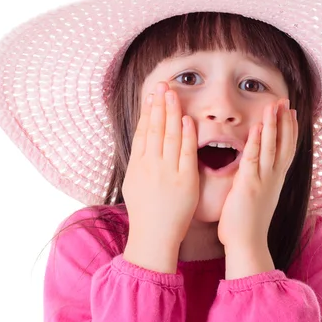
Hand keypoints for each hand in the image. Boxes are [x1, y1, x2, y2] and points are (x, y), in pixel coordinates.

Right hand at [122, 81, 198, 271]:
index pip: (143, 132)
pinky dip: (187, 135)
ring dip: (171, 113)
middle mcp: (150, 166)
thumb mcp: (134, 185)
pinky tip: (187, 120)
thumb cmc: (146, 214)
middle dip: (158, 105)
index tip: (151, 95)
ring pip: (169, 136)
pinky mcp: (184, 181)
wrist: (154, 237)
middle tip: (162, 84)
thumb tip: (142, 145)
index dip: (147, 111)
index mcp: (137, 166)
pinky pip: (186, 153)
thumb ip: (139, 164)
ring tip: (173, 94)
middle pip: (154, 129)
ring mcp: (167, 173)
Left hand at [217, 99, 297, 252]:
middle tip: (286, 101)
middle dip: (285, 121)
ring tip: (274, 104)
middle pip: (284, 143)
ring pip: (272, 146)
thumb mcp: (257, 199)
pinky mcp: (249, 185)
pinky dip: (258, 141)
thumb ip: (257, 184)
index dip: (289, 130)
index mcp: (275, 181)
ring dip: (274, 124)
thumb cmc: (247, 225)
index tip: (291, 113)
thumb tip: (254, 177)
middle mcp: (273, 178)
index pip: (286, 150)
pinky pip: (254, 158)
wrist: (247, 244)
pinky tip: (260, 126)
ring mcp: (263, 181)